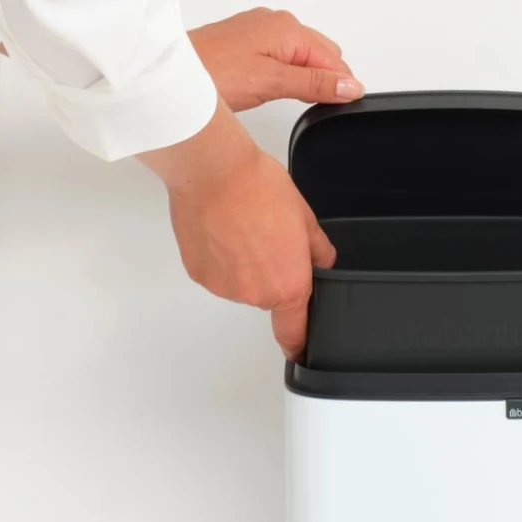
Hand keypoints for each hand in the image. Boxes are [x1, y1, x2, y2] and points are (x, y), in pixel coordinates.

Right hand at [139, 102, 335, 359]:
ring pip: (239, 283)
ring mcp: (223, 286)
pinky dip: (218, 257)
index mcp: (288, 286)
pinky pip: (216, 272)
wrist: (214, 172)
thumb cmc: (259, 188)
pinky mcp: (199, 274)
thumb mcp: (304, 218)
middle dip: (269, 274)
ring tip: (241, 228)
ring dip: (242, 265)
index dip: (297, 343)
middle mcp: (255, 294)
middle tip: (266, 237)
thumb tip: (322, 261)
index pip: (293, 332)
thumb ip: (317, 249)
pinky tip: (221, 229)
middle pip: (266, 297)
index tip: (298, 349)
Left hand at [188, 8, 363, 111]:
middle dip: (326, 79)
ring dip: (306, 76)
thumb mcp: (271, 82)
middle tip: (318, 107)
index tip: (338, 109)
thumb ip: (314, 83)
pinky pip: (282, 55)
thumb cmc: (211, 73)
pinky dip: (287, 72)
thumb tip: (350, 86)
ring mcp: (259, 30)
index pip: (334, 59)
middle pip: (322, 54)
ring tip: (297, 100)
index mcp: (288, 28)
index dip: (341, 87)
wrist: (167, 74)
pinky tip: (275, 88)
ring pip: (302, 55)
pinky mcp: (245, 42)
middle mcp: (276, 22)